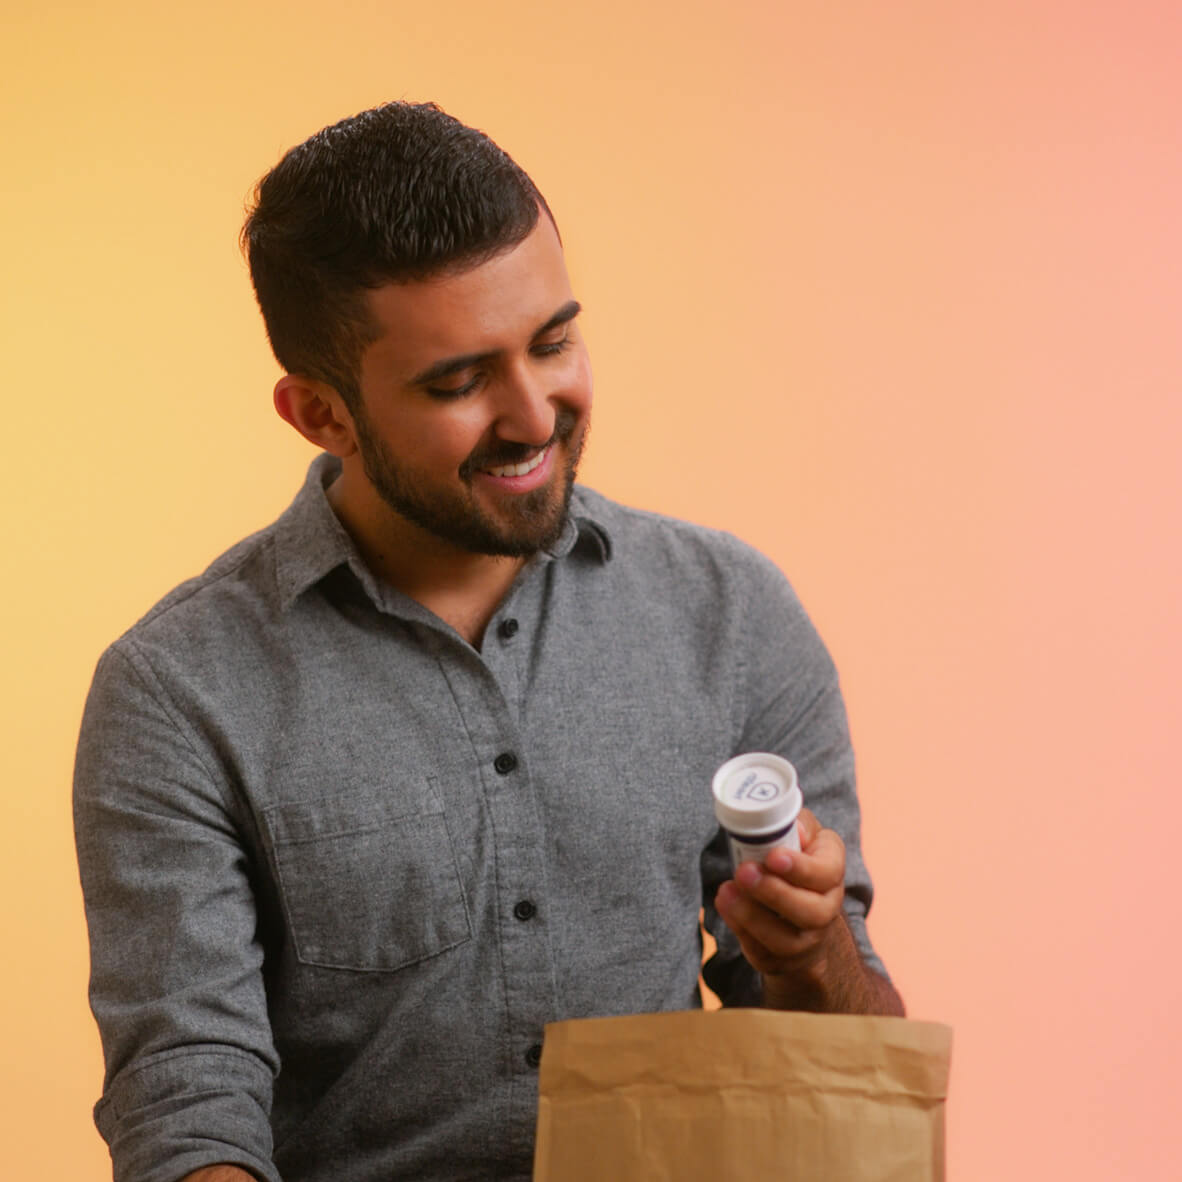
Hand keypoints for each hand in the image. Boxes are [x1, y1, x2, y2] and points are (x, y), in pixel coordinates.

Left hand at [714, 807, 845, 981]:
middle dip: (774, 892)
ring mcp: (806, 940)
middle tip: (743, 872)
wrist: (800, 915)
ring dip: (751, 915)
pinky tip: (725, 906)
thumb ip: (799, 826)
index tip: (773, 857)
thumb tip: (794, 829)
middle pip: (811, 912)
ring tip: (726, 891)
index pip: (828, 873)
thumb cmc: (796, 862)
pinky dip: (740, 929)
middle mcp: (826, 909)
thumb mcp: (802, 836)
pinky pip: (762, 953)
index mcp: (832, 872)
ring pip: (785, 939)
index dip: (802, 868)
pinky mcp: (781, 959)